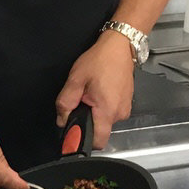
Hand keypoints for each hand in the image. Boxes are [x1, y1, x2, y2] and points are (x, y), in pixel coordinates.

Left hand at [54, 33, 135, 148]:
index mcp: (107, 110)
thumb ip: (65, 103)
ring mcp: (125, 109)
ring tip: (91, 94)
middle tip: (81, 102)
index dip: (83, 139)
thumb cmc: (100, 60)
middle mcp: (119, 114)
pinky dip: (102, 107)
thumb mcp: (75, 80)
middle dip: (86, 122)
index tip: (73, 133)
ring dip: (94, 113)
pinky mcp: (126, 103)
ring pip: (104, 122)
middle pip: (99, 131)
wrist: (119, 46)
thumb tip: (62, 121)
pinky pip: (110, 113)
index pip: (98, 141)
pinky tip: (99, 92)